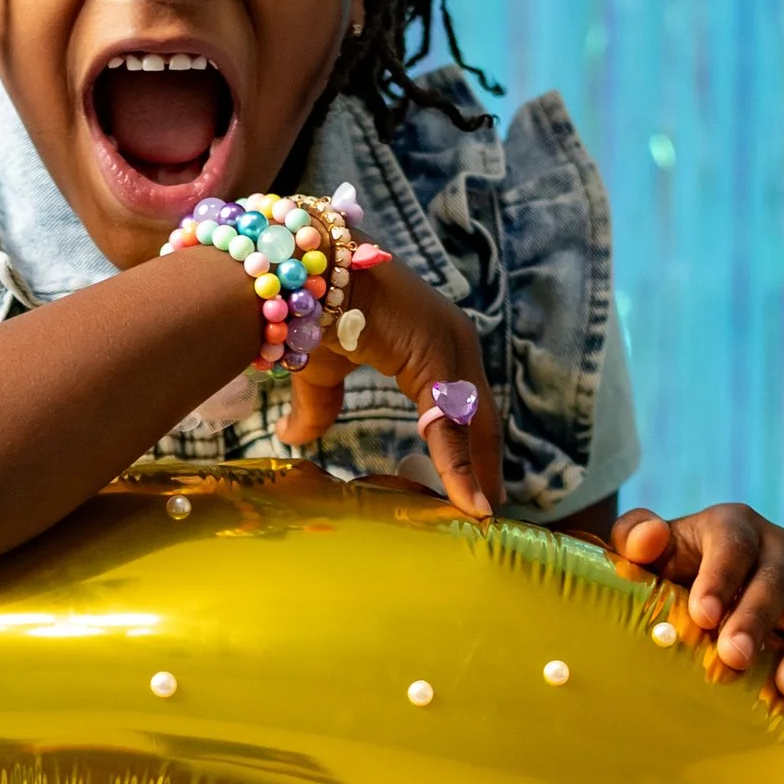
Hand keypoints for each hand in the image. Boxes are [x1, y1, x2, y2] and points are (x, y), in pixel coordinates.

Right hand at [281, 259, 501, 522]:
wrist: (303, 268)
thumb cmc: (312, 306)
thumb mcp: (321, 369)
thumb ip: (321, 407)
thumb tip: (296, 438)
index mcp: (432, 340)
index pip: (459, 403)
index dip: (467, 446)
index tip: (474, 485)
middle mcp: (452, 341)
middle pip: (478, 416)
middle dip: (483, 463)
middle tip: (487, 508)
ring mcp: (451, 346)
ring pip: (472, 423)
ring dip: (477, 472)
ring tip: (481, 514)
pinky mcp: (439, 356)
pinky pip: (451, 423)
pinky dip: (459, 466)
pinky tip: (470, 501)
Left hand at [608, 501, 783, 707]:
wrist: (699, 585)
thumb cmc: (667, 568)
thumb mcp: (647, 550)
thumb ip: (636, 536)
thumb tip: (648, 538)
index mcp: (735, 527)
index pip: (732, 546)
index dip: (719, 578)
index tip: (702, 617)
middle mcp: (780, 551)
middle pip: (777, 582)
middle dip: (757, 620)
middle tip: (733, 657)